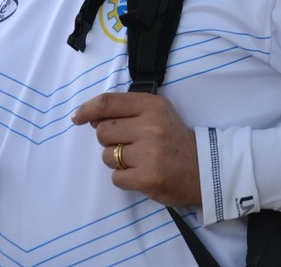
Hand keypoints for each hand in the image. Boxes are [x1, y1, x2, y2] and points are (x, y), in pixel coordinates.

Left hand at [72, 92, 200, 206]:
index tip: (77, 117)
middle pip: (103, 131)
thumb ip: (126, 110)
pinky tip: (141, 173)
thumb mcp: (156, 113)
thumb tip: (92, 117)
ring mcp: (149, 153)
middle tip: (129, 144)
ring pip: (108, 156)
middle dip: (109, 140)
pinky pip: (116, 178)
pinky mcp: (147, 178)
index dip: (87, 109)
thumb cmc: (174, 138)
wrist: (203, 169)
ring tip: (138, 159)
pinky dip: (124, 178)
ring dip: (117, 160)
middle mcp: (150, 126)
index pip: (108, 103)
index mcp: (152, 105)